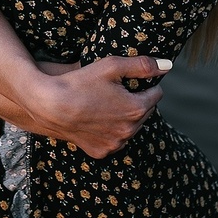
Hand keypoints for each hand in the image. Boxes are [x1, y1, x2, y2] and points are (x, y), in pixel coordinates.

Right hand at [34, 56, 169, 158]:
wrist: (50, 105)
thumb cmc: (81, 82)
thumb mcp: (112, 66)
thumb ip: (142, 65)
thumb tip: (167, 65)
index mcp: (136, 109)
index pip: (156, 94)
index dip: (145, 84)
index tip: (131, 80)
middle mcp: (129, 131)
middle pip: (144, 112)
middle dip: (136, 101)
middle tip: (116, 91)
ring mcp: (115, 144)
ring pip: (130, 128)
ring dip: (125, 117)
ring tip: (106, 105)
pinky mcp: (101, 152)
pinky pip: (114, 140)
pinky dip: (110, 131)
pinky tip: (97, 120)